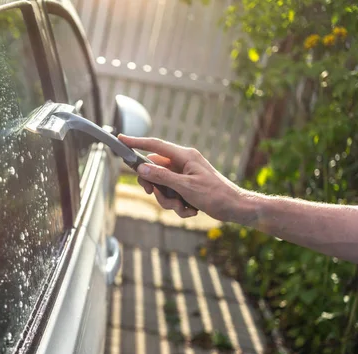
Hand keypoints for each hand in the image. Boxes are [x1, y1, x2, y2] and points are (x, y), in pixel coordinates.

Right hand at [118, 135, 244, 221]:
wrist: (236, 208)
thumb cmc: (216, 195)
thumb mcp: (186, 187)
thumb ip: (162, 176)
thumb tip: (141, 168)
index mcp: (184, 156)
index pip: (154, 146)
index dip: (136, 142)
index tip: (121, 139)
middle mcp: (183, 163)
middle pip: (154, 171)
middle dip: (155, 187)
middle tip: (153, 194)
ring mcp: (185, 175)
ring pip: (162, 186)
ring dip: (169, 201)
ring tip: (183, 207)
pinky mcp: (187, 187)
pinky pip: (172, 195)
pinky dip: (178, 205)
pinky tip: (191, 211)